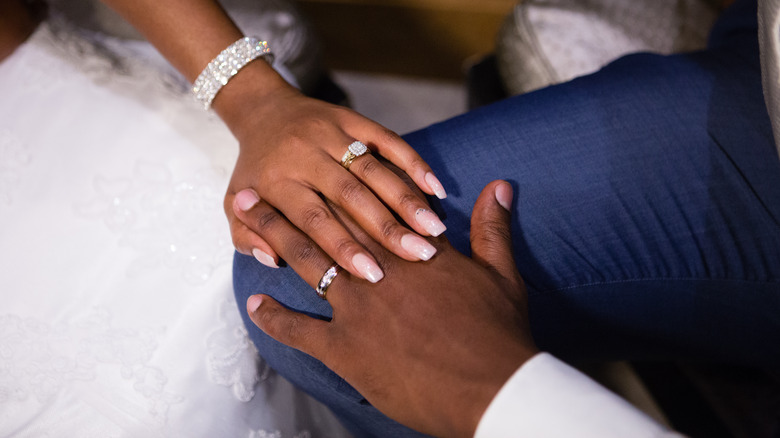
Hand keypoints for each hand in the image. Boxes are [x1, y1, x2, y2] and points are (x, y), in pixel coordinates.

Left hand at [222, 77, 447, 282]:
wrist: (262, 111)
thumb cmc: (254, 171)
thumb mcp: (233, 205)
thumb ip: (247, 236)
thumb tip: (273, 259)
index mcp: (277, 181)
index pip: (314, 220)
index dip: (343, 247)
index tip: (373, 275)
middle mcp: (304, 154)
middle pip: (350, 195)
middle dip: (386, 227)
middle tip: (419, 255)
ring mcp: (330, 133)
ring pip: (373, 168)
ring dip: (406, 198)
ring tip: (435, 229)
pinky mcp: (352, 118)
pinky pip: (387, 138)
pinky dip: (413, 161)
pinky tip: (435, 187)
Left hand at [236, 178, 537, 437]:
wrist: (488, 388)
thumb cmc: (496, 333)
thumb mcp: (501, 275)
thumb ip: (491, 227)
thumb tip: (499, 186)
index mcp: (412, 250)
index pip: (370, 208)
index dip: (340, 186)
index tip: (313, 165)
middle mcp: (377, 269)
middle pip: (326, 226)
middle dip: (288, 203)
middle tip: (253, 188)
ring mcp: (356, 308)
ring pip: (306, 263)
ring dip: (273, 239)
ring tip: (248, 217)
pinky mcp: (343, 348)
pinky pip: (299, 330)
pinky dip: (275, 318)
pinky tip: (256, 305)